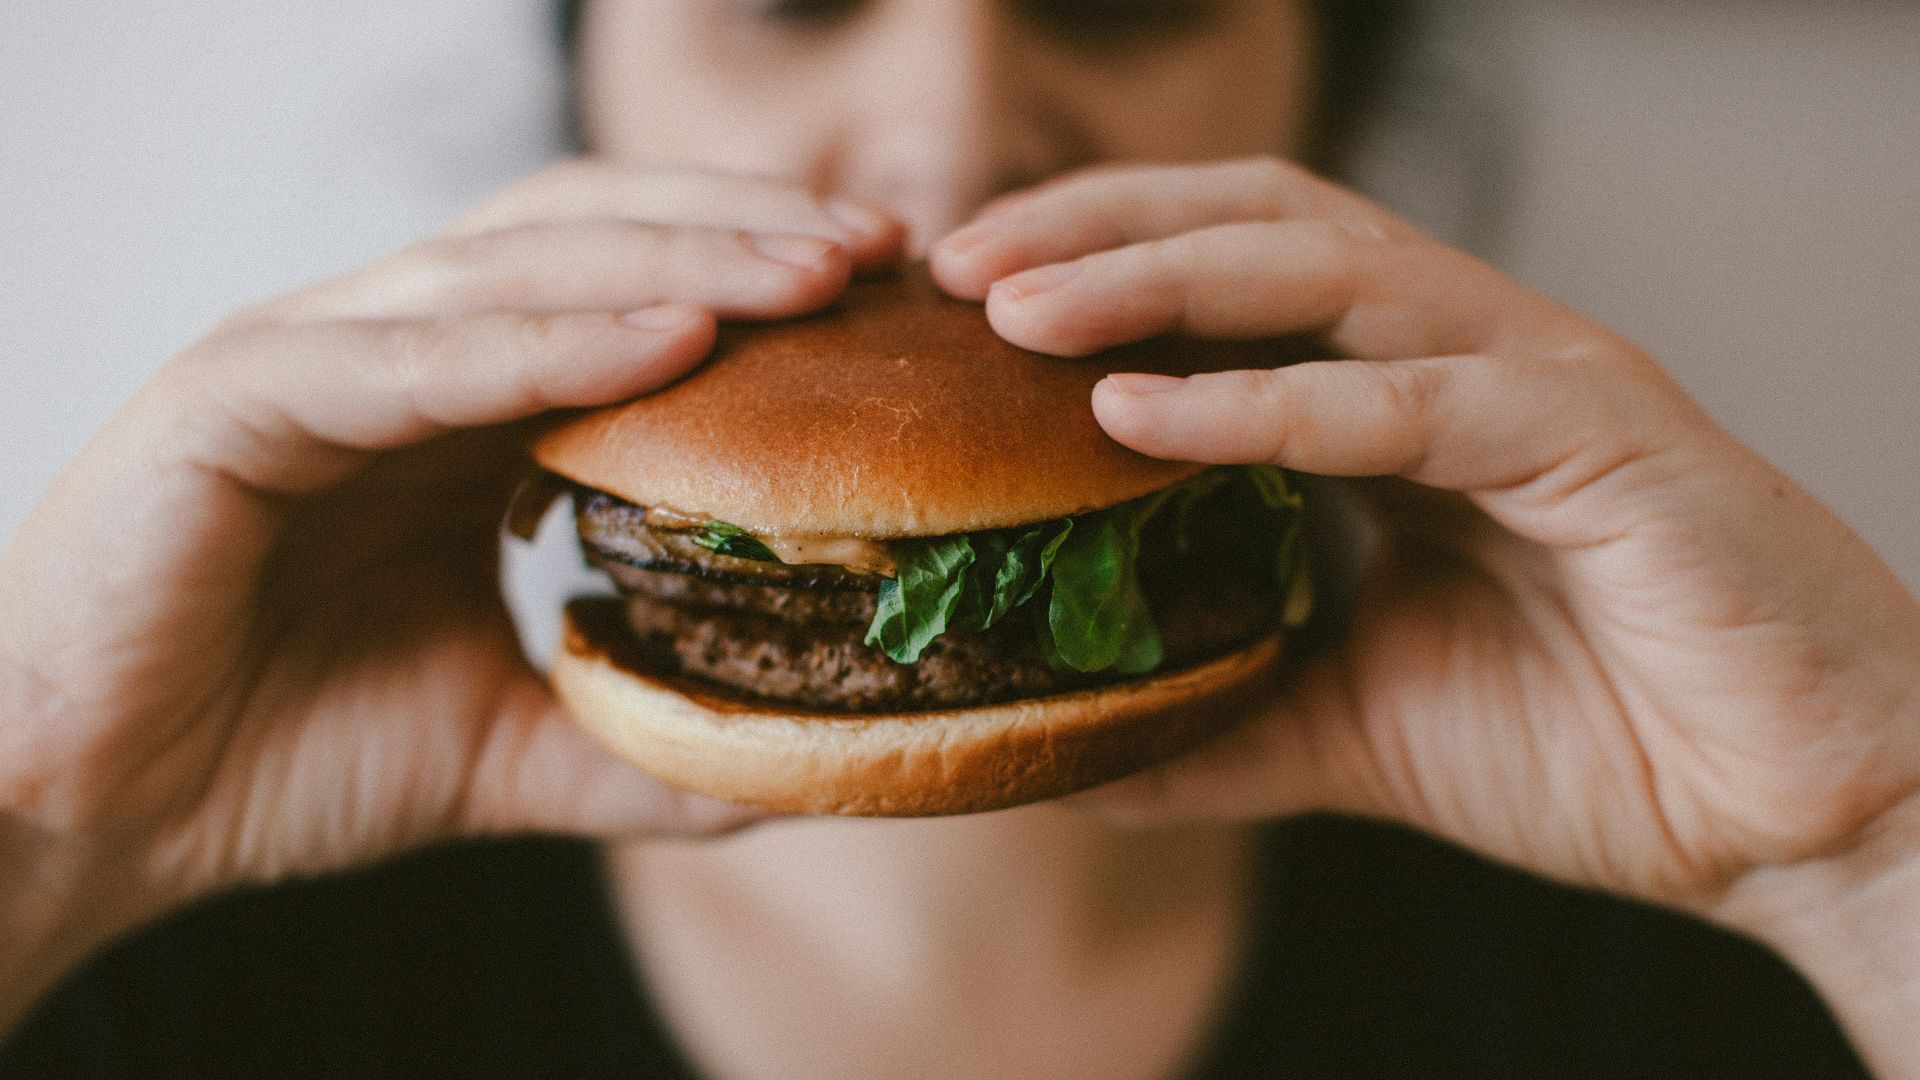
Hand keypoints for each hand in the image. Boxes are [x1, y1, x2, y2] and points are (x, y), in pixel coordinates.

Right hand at [0, 160, 903, 1025]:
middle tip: (882, 252)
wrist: (85, 812)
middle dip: (742, 234)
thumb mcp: (504, 745)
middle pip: (589, 239)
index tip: (889, 300)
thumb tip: (794, 762)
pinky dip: (546, 342)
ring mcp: (306, 357)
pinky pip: (413, 358)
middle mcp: (386, 351)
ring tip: (814, 273)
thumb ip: (636, 740)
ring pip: (514, 269)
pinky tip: (670, 344)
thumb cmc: (276, 754)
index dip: (753, 278)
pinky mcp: (230, 400)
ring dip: (677, 260)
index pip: (623, 289)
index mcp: (449, 404)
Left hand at [932, 157, 1919, 1046]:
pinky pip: (1412, 396)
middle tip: (957, 267)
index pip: (1231, 276)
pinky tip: (1141, 414)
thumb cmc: (1601, 746)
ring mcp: (1536, 379)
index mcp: (1408, 399)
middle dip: (1098, 228)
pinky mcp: (1603, 440)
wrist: (1798, 818)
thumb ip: (1223, 716)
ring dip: (1157, 277)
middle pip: (1258, 224)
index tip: (959, 307)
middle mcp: (1465, 356)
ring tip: (1018, 309)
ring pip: (1326, 269)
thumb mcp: (1358, 725)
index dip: (1094, 266)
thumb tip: (1072, 753)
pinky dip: (1269, 400)